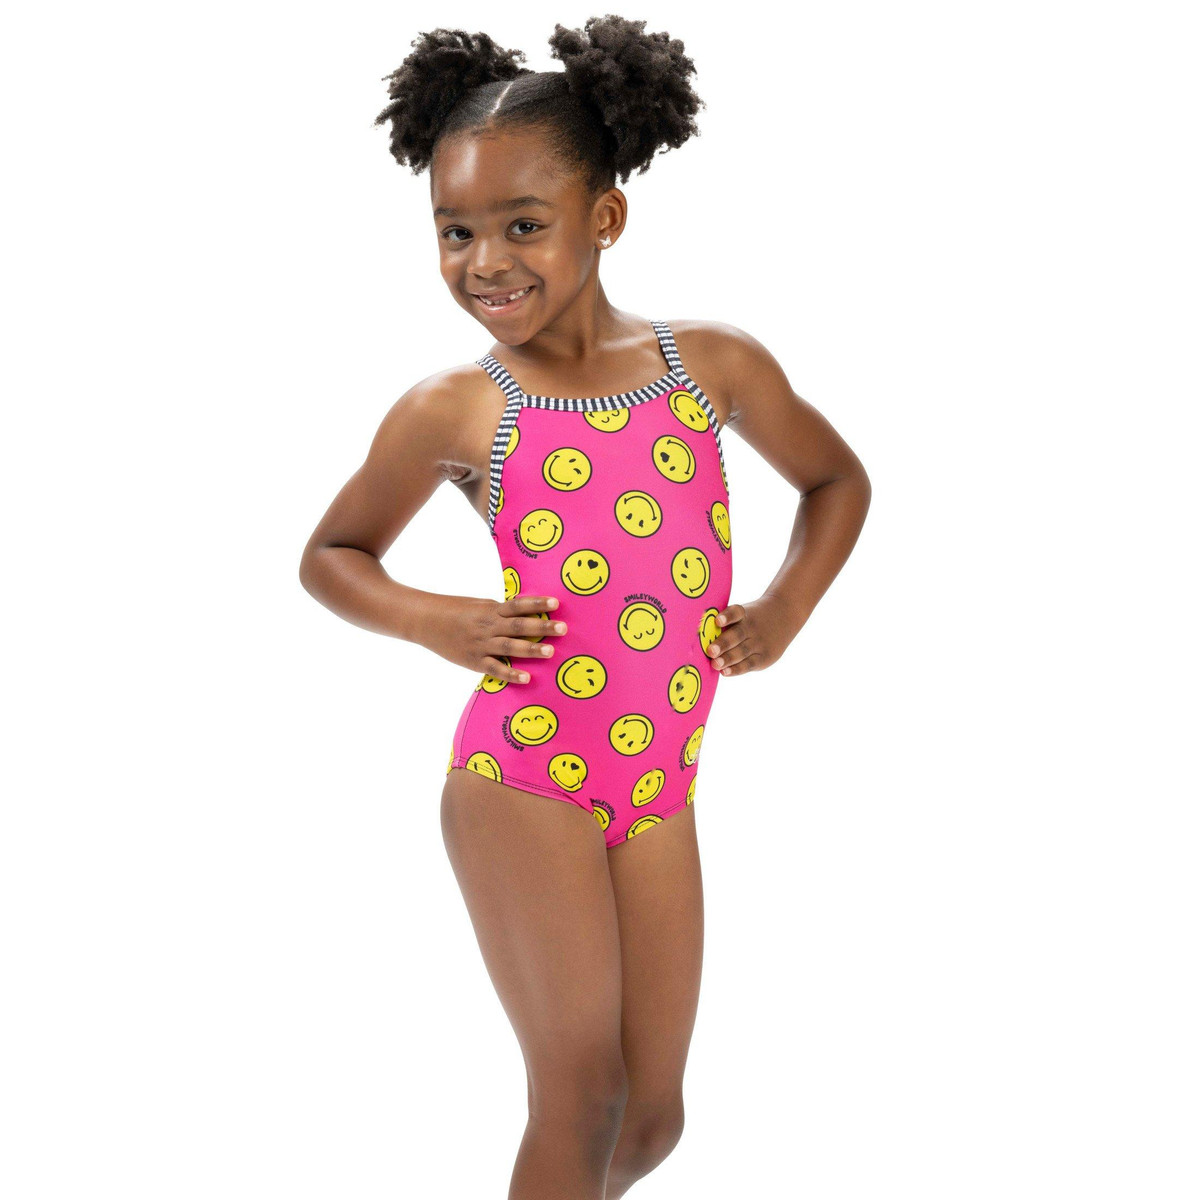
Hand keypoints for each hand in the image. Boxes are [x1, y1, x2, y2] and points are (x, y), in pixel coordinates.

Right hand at [424, 592, 568, 684]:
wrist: (425, 621)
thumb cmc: (454, 610)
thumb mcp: (479, 604)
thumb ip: (500, 610)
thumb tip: (524, 612)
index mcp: (491, 609)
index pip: (518, 605)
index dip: (537, 603)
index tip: (556, 603)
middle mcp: (488, 626)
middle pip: (518, 626)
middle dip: (542, 627)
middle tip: (563, 628)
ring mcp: (481, 644)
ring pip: (510, 647)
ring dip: (531, 649)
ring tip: (551, 651)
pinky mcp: (474, 661)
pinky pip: (495, 668)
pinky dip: (511, 674)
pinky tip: (526, 677)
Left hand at [704, 598, 791, 676]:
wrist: (784, 615)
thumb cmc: (751, 618)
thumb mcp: (744, 614)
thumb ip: (726, 625)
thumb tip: (701, 638)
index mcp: (745, 614)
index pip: (736, 613)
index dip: (727, 616)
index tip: (718, 621)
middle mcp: (753, 627)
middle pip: (738, 635)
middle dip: (723, 644)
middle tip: (710, 651)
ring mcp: (760, 642)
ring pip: (743, 651)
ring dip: (728, 659)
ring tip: (715, 664)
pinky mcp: (765, 657)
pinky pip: (749, 664)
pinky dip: (737, 669)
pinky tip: (726, 672)